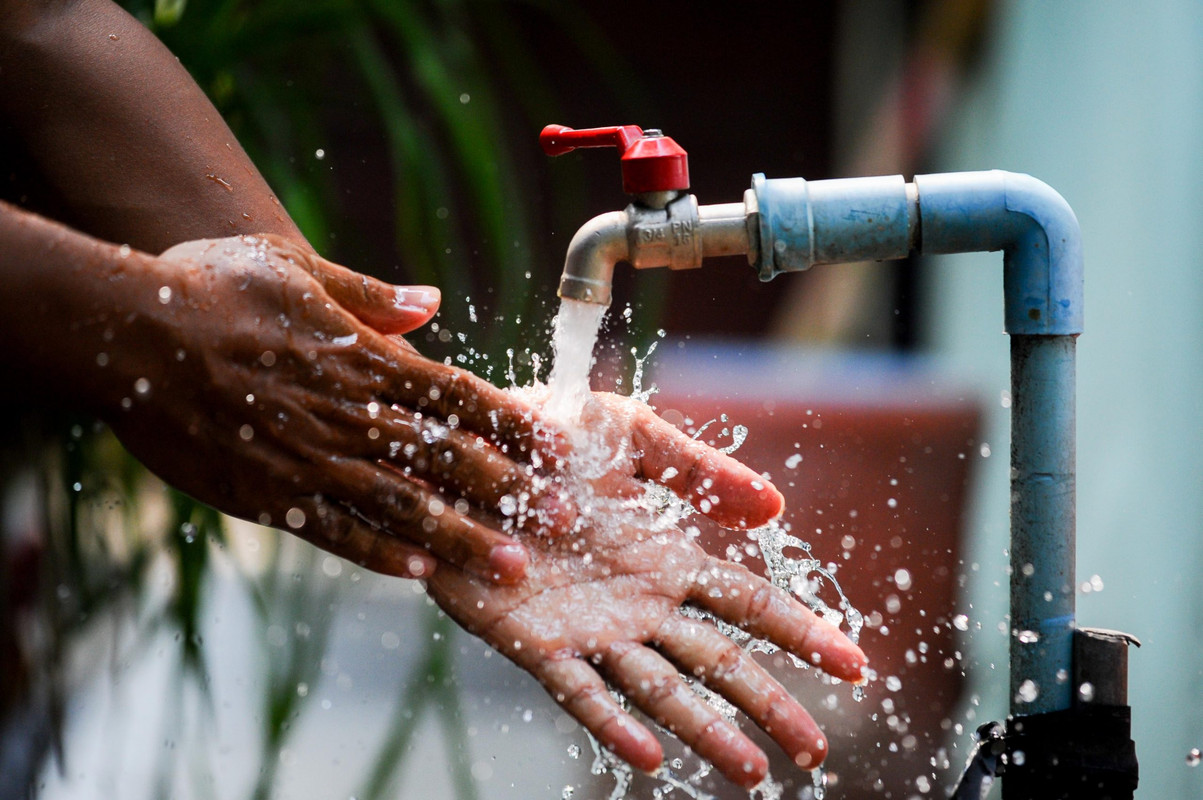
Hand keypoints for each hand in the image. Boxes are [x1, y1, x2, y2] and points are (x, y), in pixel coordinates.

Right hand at [103, 234, 567, 582]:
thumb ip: (370, 294)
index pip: (458, 396)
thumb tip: (432, 301)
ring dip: (462, 539)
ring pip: (404, 508)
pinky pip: (335, 532)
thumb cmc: (212, 286)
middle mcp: (350, 415)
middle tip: (566, 522)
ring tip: (511, 568)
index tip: (559, 448)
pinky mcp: (269, 496)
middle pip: (448, 460)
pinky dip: (380, 554)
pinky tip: (420, 575)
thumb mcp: (296, 268)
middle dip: (512, 492)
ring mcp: (311, 461)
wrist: (129, 333)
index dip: (514, 423)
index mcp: (364, 358)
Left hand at [427, 393, 866, 787]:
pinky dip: (613, 724)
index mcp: (666, 557)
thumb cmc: (544, 437)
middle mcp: (638, 604)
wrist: (457, 449)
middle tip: (816, 750)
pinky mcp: (534, 642)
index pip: (749, 604)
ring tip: (753, 771)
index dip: (802, 632)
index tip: (856, 665)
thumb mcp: (628, 435)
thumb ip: (696, 469)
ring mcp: (590, 629)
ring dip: (707, 731)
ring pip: (661, 691)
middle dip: (771, 703)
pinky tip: (647, 754)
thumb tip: (777, 506)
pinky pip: (579, 692)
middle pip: (719, 662)